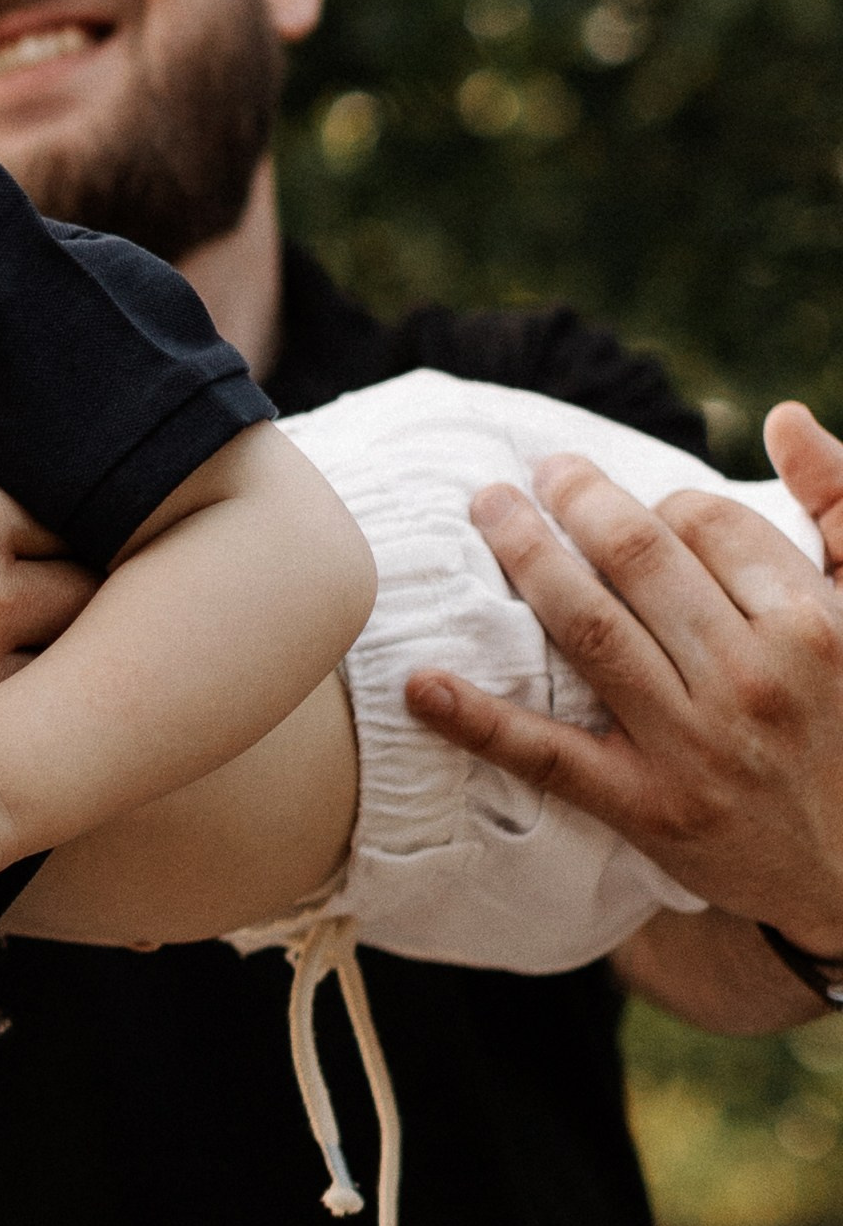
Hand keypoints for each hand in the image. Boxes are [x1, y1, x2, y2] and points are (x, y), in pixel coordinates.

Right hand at [0, 263, 92, 774]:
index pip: (90, 511)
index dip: (84, 514)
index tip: (59, 519)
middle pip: (98, 598)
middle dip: (87, 587)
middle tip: (63, 580)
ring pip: (70, 670)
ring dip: (64, 656)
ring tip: (44, 642)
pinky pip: (22, 735)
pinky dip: (21, 719)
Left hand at [405, 405, 842, 948]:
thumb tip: (785, 416)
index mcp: (808, 622)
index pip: (704, 521)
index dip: (656, 501)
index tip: (636, 508)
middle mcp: (750, 678)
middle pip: (635, 557)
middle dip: (571, 498)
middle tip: (532, 473)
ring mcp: (694, 747)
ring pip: (588, 629)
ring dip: (524, 559)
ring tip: (486, 512)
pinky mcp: (649, 809)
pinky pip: (550, 756)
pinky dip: (478, 720)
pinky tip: (422, 684)